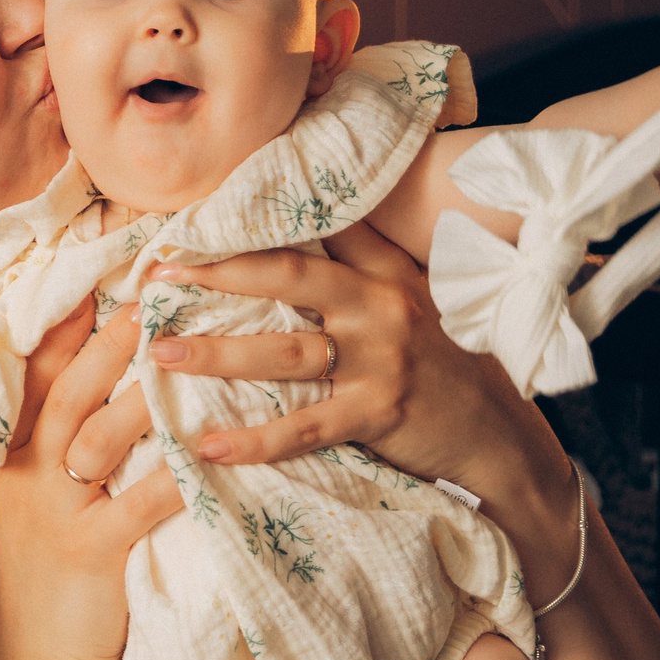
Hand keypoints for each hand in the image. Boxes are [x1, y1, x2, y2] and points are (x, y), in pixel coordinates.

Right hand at [0, 304, 183, 659]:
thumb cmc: (54, 588)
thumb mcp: (43, 511)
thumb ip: (66, 456)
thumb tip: (118, 397)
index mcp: (17, 461)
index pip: (38, 379)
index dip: (66, 328)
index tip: (97, 279)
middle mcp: (28, 478)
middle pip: (68, 391)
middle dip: (108, 341)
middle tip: (151, 297)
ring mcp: (54, 516)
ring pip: (99, 436)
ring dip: (146, 391)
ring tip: (188, 353)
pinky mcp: (88, 555)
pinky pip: (138, 504)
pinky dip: (176, 474)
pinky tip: (210, 450)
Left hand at [142, 221, 518, 486]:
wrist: (501, 437)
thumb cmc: (448, 368)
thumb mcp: (415, 304)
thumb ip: (365, 270)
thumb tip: (299, 239)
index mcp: (387, 273)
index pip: (317, 230)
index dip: (255, 219)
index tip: (196, 214)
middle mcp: (382, 307)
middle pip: (286, 277)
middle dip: (216, 272)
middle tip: (158, 274)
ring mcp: (382, 361)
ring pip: (282, 352)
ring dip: (216, 354)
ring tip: (162, 354)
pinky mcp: (380, 414)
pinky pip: (303, 427)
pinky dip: (254, 440)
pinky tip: (208, 445)